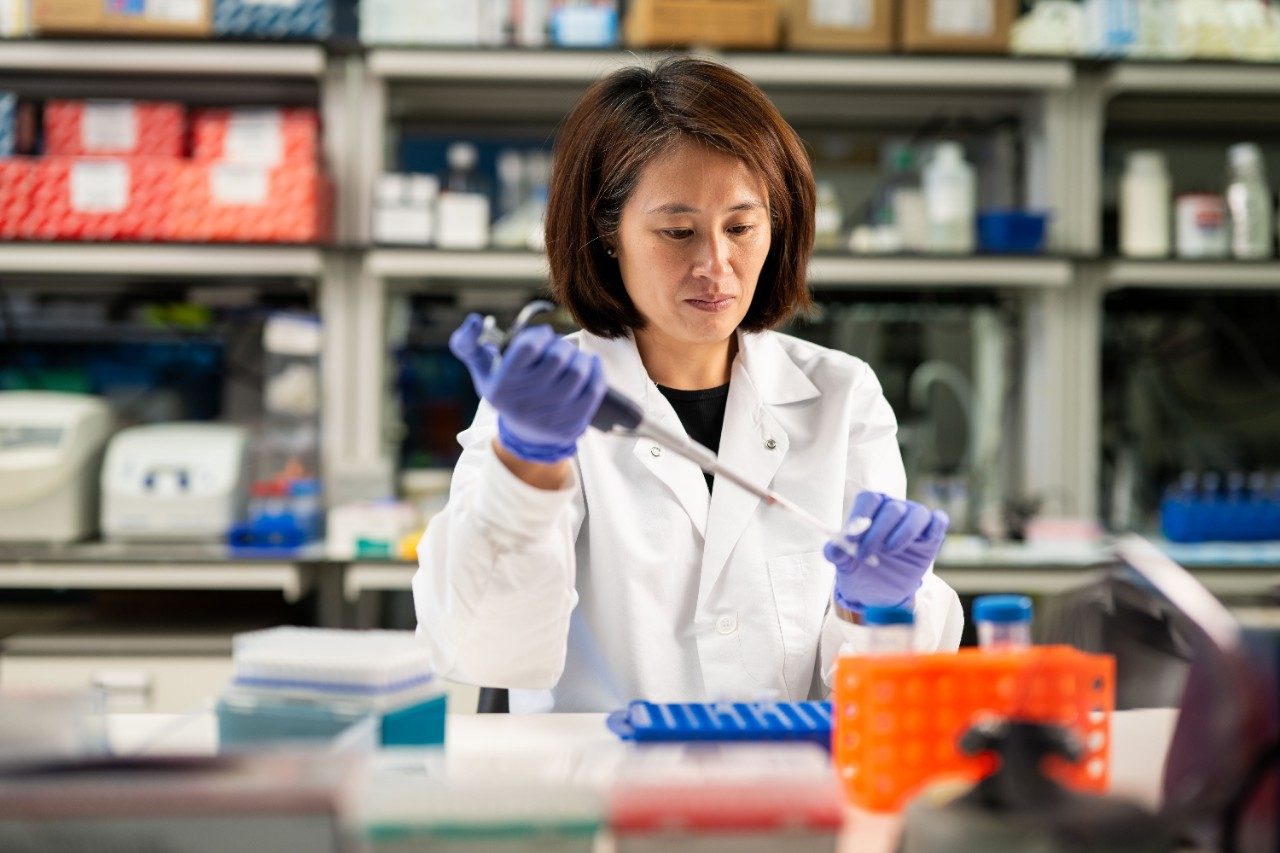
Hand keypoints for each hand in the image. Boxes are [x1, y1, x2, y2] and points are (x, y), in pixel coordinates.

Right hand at [450, 315, 606, 463]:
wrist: (526, 437)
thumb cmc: (508, 393)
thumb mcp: (484, 373)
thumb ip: (469, 345)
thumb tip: (475, 320)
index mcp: (503, 385)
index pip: (528, 346)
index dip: (541, 335)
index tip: (543, 337)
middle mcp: (525, 402)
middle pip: (558, 356)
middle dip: (562, 345)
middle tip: (559, 349)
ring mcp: (550, 415)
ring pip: (578, 370)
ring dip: (580, 357)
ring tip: (574, 358)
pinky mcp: (572, 424)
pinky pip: (594, 388)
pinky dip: (596, 371)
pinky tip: (589, 366)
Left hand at [823, 491, 948, 612]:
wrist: (881, 591)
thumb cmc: (861, 569)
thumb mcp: (844, 564)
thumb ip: (836, 553)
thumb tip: (834, 547)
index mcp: (871, 507)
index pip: (868, 500)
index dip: (860, 516)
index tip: (851, 538)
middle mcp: (894, 507)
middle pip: (892, 508)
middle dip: (877, 532)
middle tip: (864, 555)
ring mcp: (915, 518)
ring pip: (917, 514)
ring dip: (904, 532)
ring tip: (890, 551)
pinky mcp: (932, 533)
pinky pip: (939, 521)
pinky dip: (934, 528)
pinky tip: (922, 543)